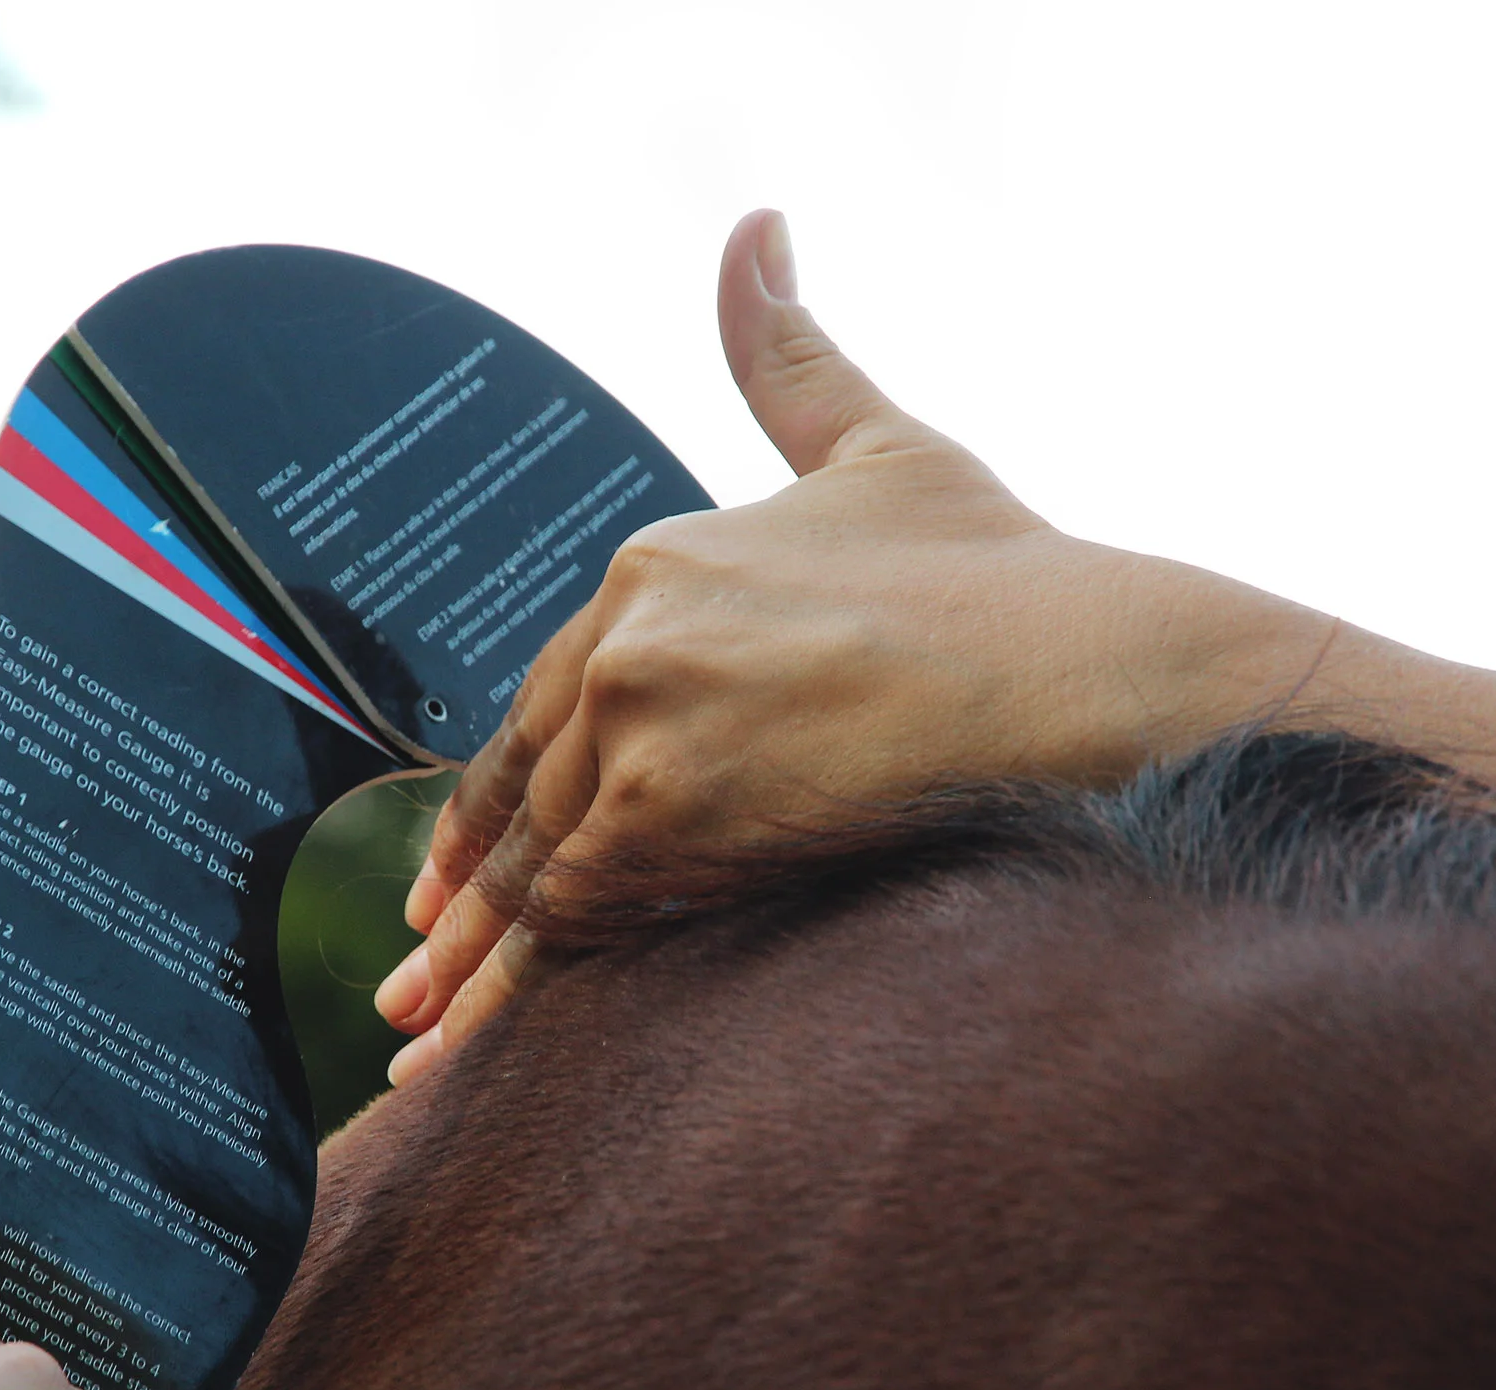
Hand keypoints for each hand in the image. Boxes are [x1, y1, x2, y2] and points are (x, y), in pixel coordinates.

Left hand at [374, 209, 1321, 1080]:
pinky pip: (593, 914)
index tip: (444, 883)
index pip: (543, 706)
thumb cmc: (1001, 571)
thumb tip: (752, 225)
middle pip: (531, 793)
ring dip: (483, 971)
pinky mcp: (673, 807)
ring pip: (548, 867)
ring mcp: (643, 720)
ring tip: (423, 1052)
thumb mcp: (874, 443)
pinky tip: (494, 1057)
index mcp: (650, 562)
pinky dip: (546, 989)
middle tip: (412, 992)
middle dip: (470, 904)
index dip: (491, 804)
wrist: (1083, 664)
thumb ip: (786, 356)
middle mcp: (627, 633)